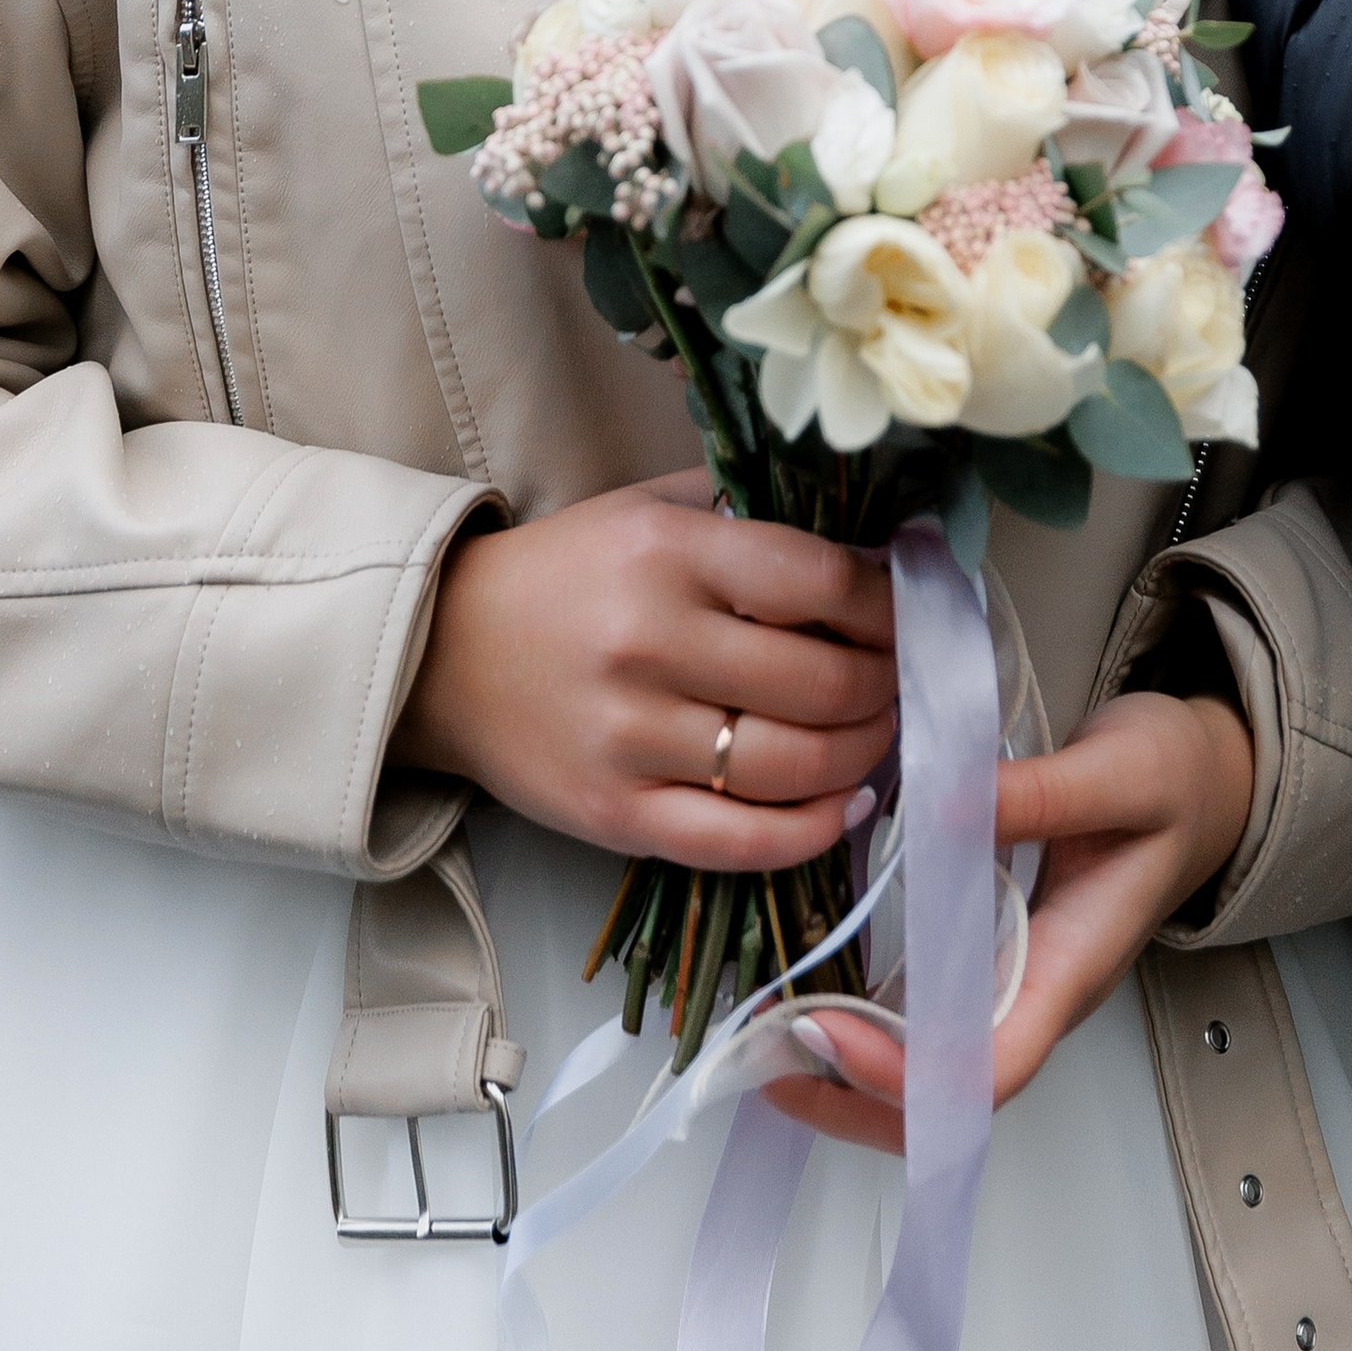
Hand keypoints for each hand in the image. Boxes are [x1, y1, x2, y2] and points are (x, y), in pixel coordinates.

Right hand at [391, 471, 897, 873]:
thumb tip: (877, 545)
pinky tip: (845, 807)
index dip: (886, 605)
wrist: (444, 653)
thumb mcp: (655, 508)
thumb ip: (754, 517)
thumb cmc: (570, 573)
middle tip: (899, 680)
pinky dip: (810, 832)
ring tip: (878, 735)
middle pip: (821, 682)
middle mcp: (652, 644)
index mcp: (669, 552)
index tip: (906, 612)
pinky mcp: (614, 815)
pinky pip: (738, 842)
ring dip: (863, 756)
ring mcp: (631, 738)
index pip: (819, 582)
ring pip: (792, 766)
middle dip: (885, 686)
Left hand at [759, 687, 1255, 1154]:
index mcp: (1072, 969)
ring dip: (841, 1069)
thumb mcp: (1121, 769)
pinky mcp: (994, 956)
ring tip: (762, 1029)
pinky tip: (806, 985)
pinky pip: (921, 1015)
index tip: (824, 1030)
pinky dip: (859, 1015)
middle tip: (761, 1052)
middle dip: (847, 1097)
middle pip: (942, 1102)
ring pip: (924, 1071)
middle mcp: (1037, 995)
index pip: (986, 1068)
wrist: (1211, 782)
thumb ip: (1036, 793)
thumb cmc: (1176, 780)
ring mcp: (1015, 983)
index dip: (902, 1075)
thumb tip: (941, 806)